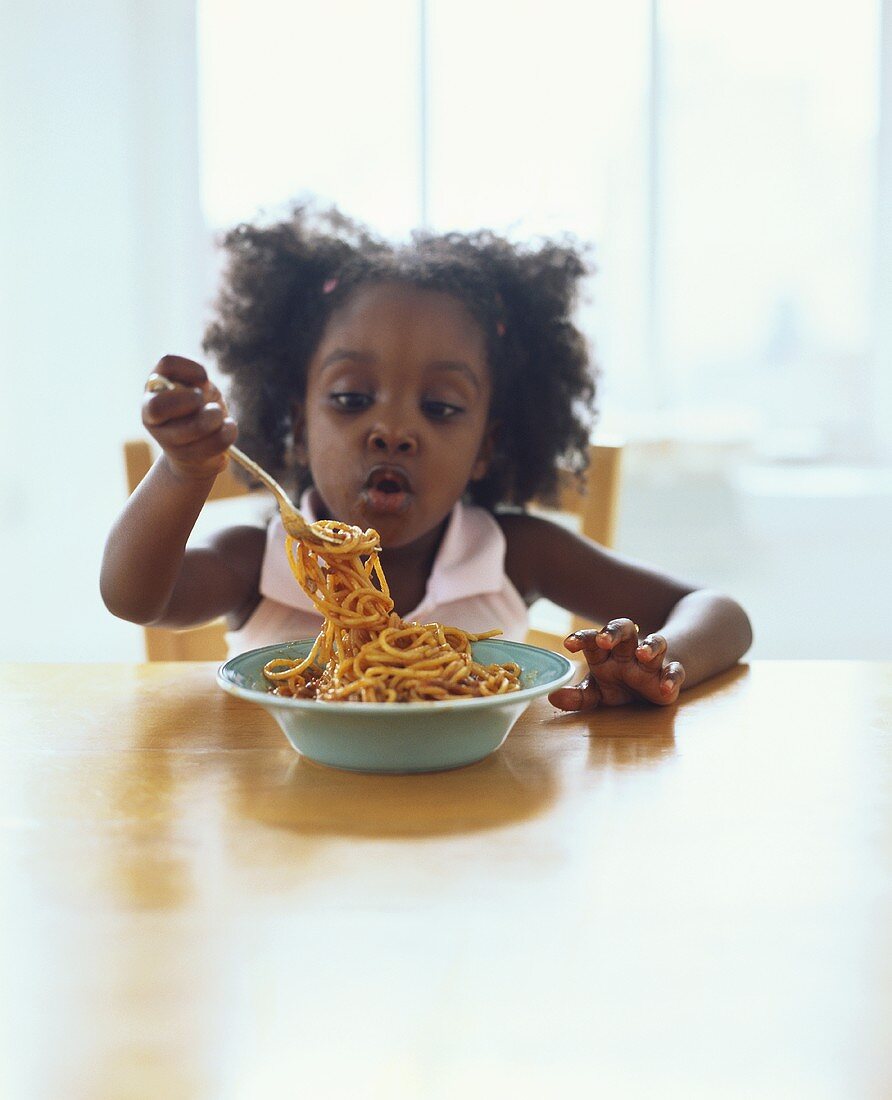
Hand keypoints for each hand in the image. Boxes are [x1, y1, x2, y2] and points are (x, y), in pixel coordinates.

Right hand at [142, 355, 236, 480]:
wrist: (199, 451)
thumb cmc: (200, 410)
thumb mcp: (202, 391)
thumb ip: (201, 386)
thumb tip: (201, 389)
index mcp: (155, 387)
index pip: (166, 363)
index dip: (190, 368)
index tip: (204, 378)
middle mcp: (151, 413)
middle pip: (158, 406)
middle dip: (190, 401)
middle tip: (202, 401)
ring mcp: (165, 439)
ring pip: (193, 428)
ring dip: (215, 418)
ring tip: (220, 416)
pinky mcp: (184, 458)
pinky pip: (212, 444)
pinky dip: (227, 433)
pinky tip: (227, 428)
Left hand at [548, 618, 684, 710]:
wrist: (650, 686)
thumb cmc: (619, 685)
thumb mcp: (597, 692)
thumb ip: (578, 696)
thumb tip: (552, 696)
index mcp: (606, 653)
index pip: (593, 638)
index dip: (581, 638)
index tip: (568, 644)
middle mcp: (628, 651)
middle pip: (625, 629)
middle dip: (614, 632)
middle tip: (605, 640)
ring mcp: (651, 662)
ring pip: (655, 643)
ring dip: (649, 646)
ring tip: (642, 654)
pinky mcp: (669, 675)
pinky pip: (675, 671)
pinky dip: (671, 678)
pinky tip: (664, 688)